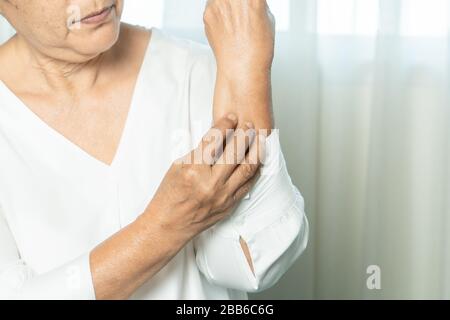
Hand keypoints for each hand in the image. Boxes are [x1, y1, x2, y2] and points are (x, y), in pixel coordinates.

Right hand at [145, 114, 263, 242]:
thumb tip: (218, 137)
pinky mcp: (229, 205)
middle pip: (235, 152)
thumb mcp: (177, 167)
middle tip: (249, 125)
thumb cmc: (169, 195)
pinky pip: (248, 185)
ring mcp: (223, 196)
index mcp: (194, 169)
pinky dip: (255, 171)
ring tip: (260, 139)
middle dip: (245, 134)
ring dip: (256, 150)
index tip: (231, 117)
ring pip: (247, 168)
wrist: (169, 225)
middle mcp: (211, 183)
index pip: (214, 140)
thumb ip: (199, 152)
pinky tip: (258, 161)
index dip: (225, 125)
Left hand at [204, 0, 275, 77]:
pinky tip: (226, 23)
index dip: (249, 0)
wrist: (242, 67)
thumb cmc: (258, 48)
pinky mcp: (207, 13)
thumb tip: (251, 1)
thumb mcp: (267, 17)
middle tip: (239, 7)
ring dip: (225, 2)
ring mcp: (218, 3)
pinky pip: (212, 4)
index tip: (249, 2)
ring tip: (233, 15)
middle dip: (236, 1)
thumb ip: (256, 2)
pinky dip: (218, 9)